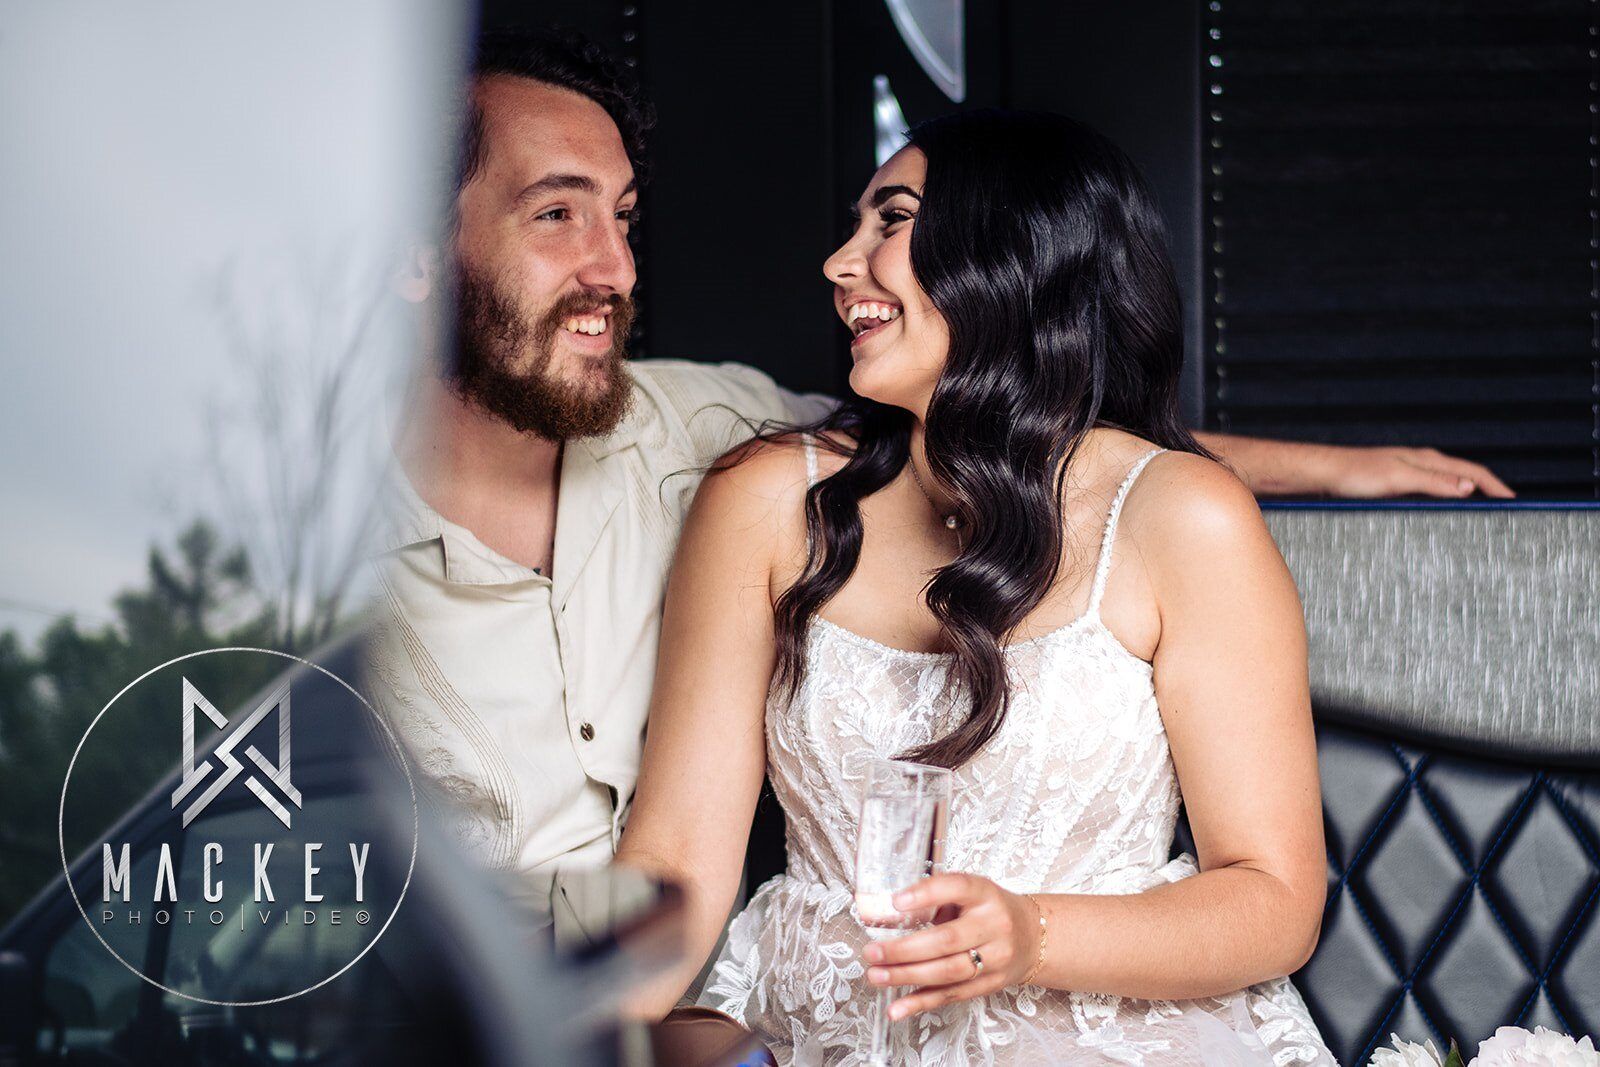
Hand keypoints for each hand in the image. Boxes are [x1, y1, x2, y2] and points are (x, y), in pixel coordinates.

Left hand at [860, 873, 1043, 1021]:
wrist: (1032, 937)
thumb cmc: (991, 910)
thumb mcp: (971, 892)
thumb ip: (937, 898)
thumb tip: (887, 911)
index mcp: (985, 894)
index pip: (957, 887)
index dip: (926, 894)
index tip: (896, 901)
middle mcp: (993, 926)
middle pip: (946, 940)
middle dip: (904, 949)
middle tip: (872, 951)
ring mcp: (994, 959)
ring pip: (947, 972)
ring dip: (907, 977)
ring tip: (877, 975)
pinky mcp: (989, 985)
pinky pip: (951, 996)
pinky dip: (920, 1003)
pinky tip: (897, 1008)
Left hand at [1318, 445, 1513, 498]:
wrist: (1323, 473)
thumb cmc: (1354, 473)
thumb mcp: (1397, 479)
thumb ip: (1433, 482)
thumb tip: (1468, 487)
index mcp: (1427, 460)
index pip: (1473, 471)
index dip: (1496, 487)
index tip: (1514, 502)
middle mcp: (1422, 463)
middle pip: (1465, 475)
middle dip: (1488, 490)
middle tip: (1505, 510)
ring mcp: (1409, 473)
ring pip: (1449, 483)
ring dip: (1468, 496)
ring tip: (1482, 513)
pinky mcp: (1396, 484)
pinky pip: (1432, 492)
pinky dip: (1446, 500)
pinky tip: (1443, 512)